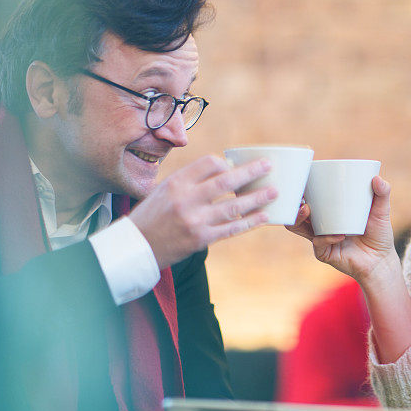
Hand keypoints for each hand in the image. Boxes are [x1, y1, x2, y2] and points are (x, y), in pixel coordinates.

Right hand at [129, 155, 276, 267]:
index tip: (236, 166)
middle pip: (226, 181)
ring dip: (257, 198)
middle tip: (268, 166)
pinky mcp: (202, 239)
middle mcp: (186, 199)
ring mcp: (195, 220)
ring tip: (274, 191)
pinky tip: (263, 216)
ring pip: (234, 206)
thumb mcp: (163, 189)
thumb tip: (224, 170)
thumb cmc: (152, 215)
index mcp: (176, 182)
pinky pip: (232, 228)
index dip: (226, 163)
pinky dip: (250, 221)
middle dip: (251, 172)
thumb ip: (190, 180)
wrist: (136, 247)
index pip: (209, 163)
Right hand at [287, 176, 399, 285]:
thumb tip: (377, 177)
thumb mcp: (381, 210)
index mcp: (328, 210)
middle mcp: (320, 224)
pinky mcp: (324, 253)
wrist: (381, 260)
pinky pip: (319, 243)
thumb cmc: (378, 233)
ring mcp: (320, 238)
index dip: (300, 188)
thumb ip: (382, 193)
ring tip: (306, 209)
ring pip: (299, 227)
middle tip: (301, 195)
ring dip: (299, 218)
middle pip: (297, 211)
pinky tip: (339, 235)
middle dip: (293, 201)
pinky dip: (327, 237)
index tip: (300, 177)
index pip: (309, 196)